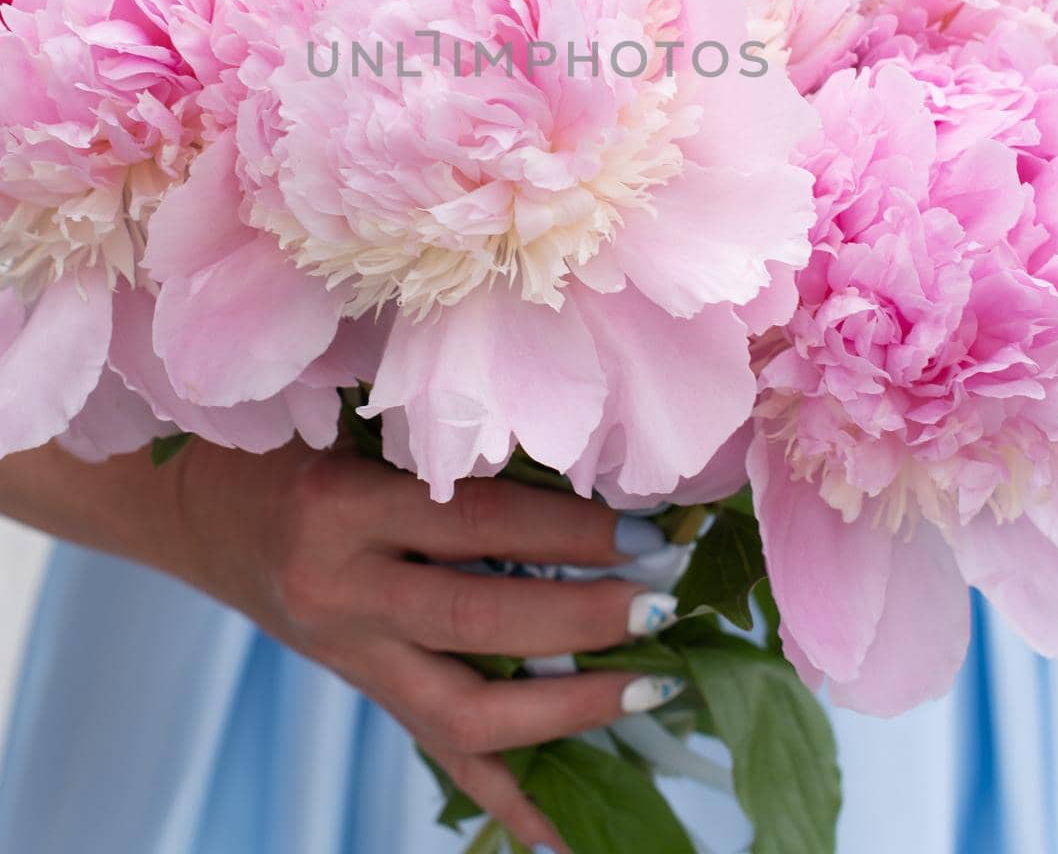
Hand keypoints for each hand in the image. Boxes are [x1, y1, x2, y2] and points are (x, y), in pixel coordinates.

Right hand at [176, 438, 674, 852]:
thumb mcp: (365, 434)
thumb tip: (592, 476)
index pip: (481, 521)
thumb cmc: (294, 446)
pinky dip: (507, 797)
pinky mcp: (361, 690)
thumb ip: (453, 460)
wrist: (205, 509)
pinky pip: (439, 752)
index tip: (649, 526)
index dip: (573, 525)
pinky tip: (565, 835)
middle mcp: (341, 589)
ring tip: (649, 684)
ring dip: (569, 704)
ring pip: (467, 709)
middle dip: (584, 615)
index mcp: (344, 507)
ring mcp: (349, 653)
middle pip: (481, 618)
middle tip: (662, 601)